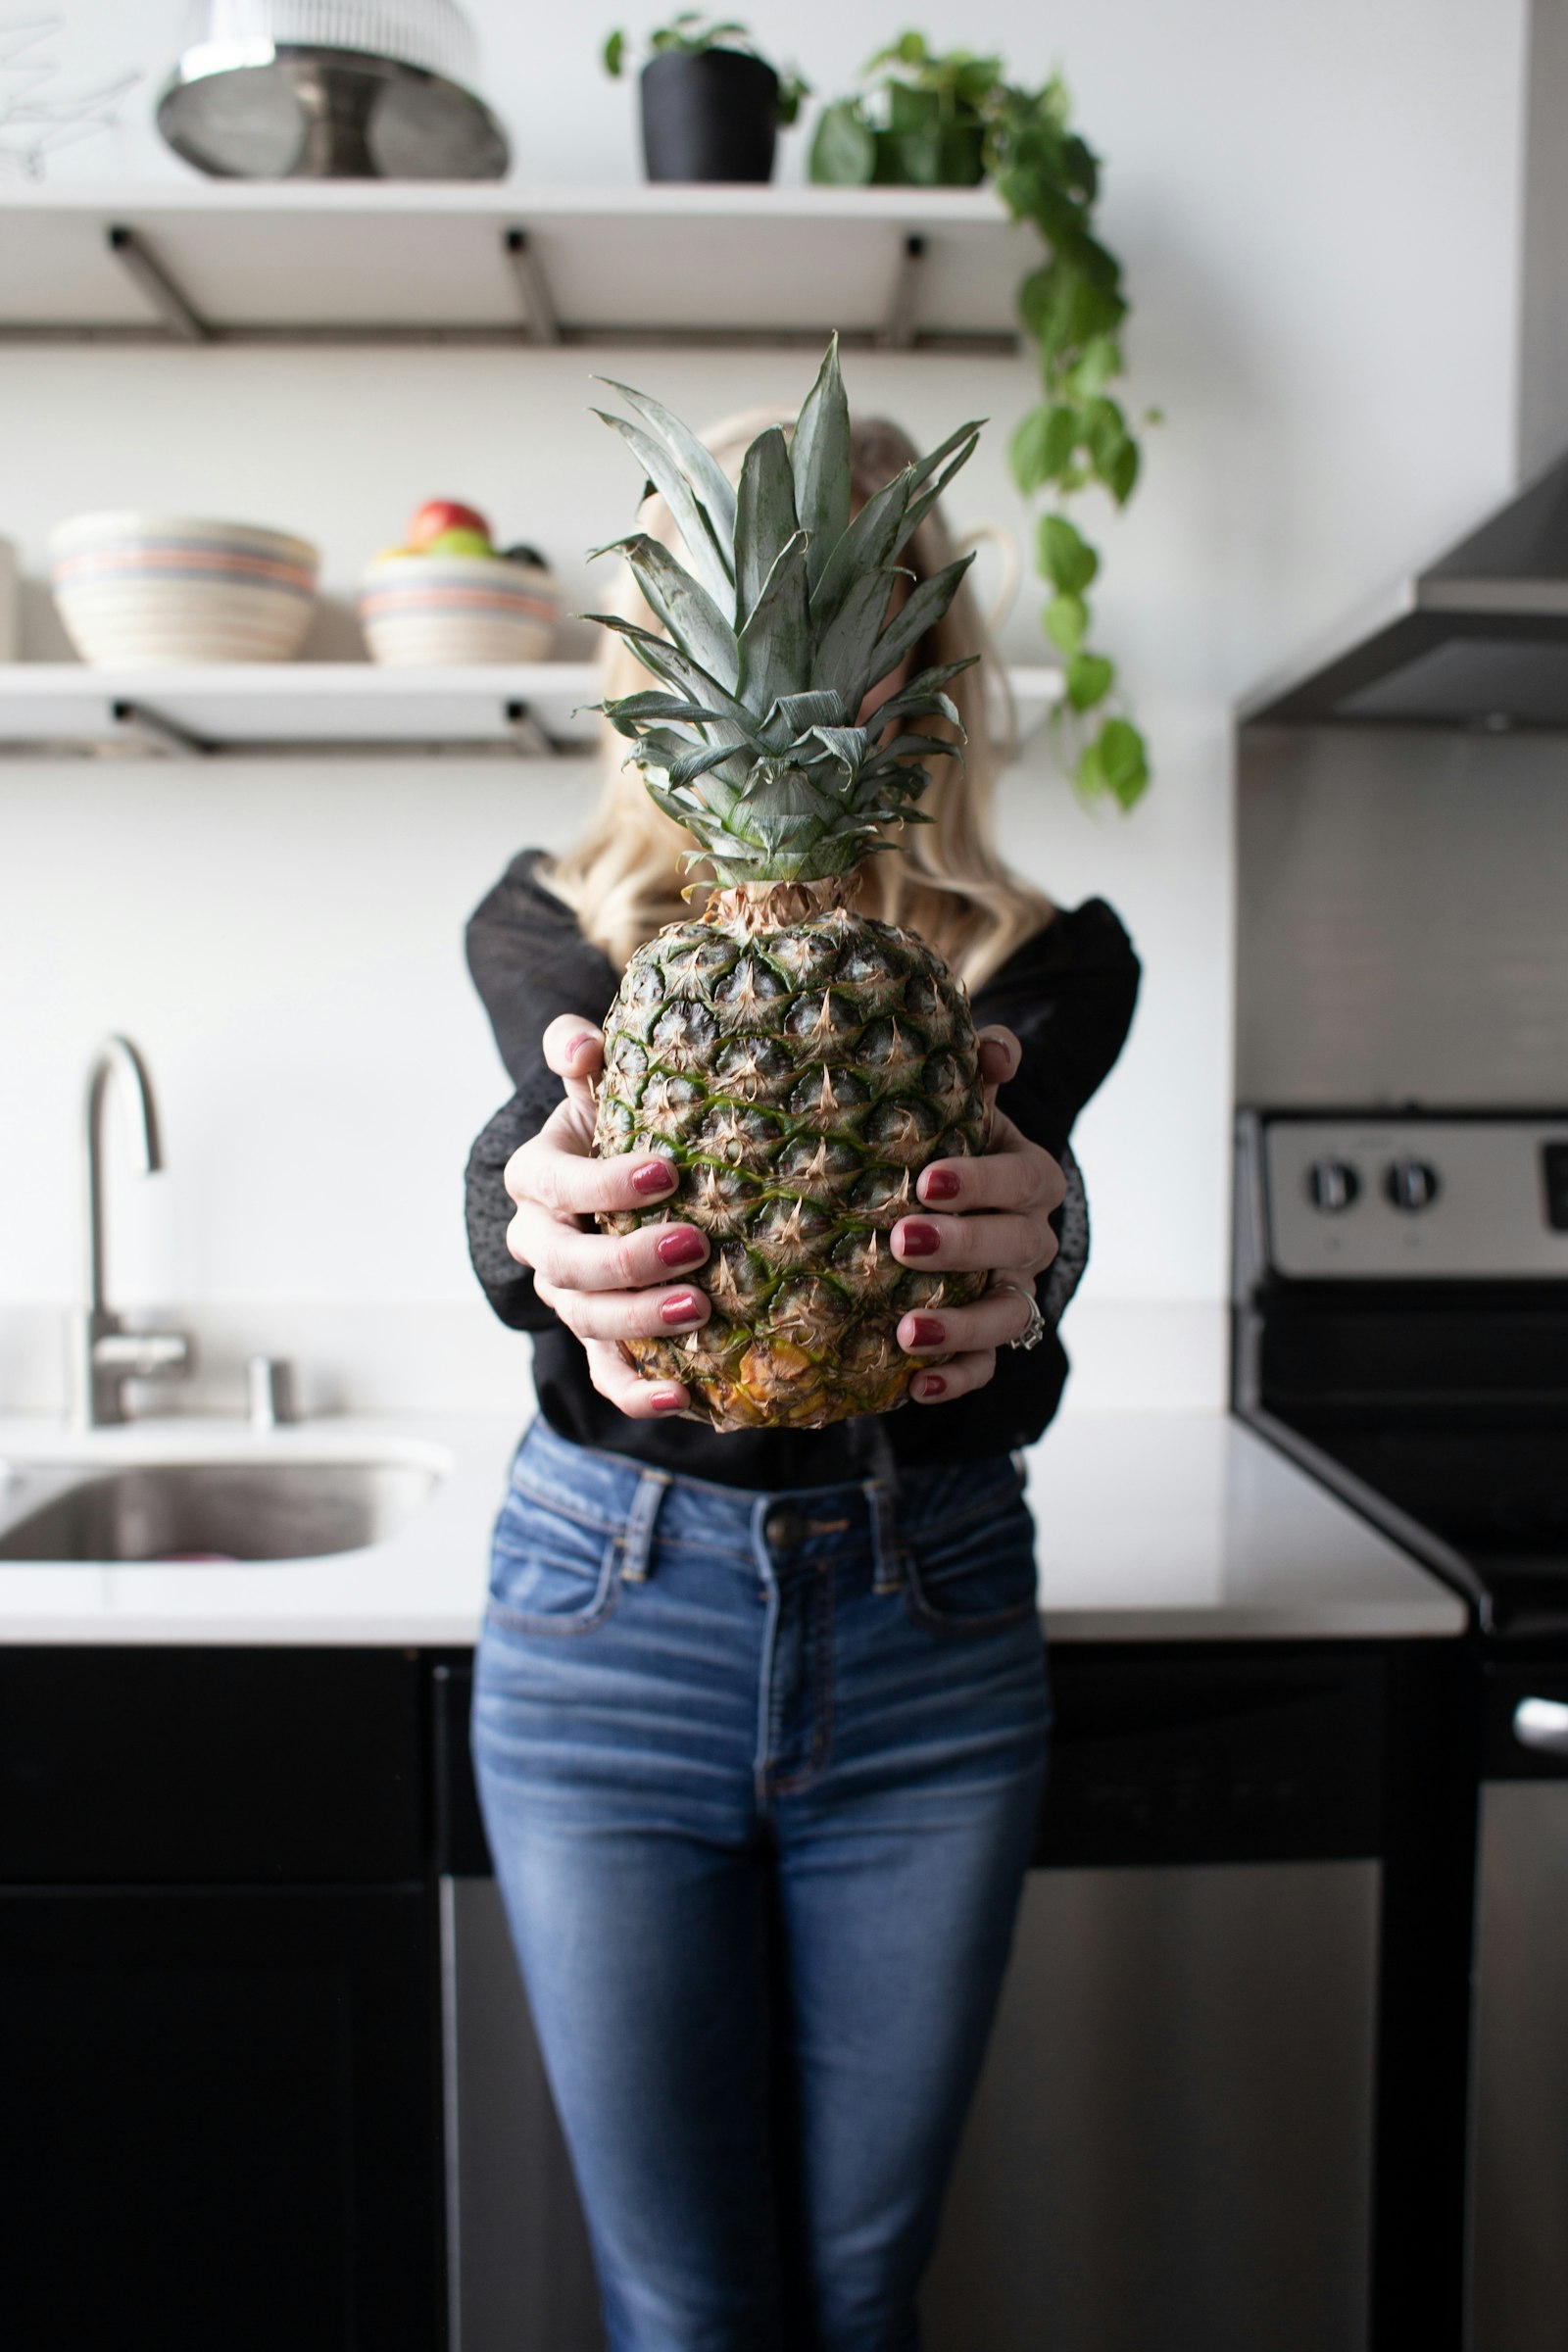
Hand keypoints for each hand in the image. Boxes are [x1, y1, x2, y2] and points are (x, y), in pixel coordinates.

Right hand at [502, 1015, 709, 1420]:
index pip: (555, 1183)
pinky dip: (638, 1392)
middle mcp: (541, 1243)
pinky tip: (684, 1398)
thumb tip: (578, 1040)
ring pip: (587, 1321)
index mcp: (536, 1179)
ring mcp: (567, 1297)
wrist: (611, 1186)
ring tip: (701, 1310)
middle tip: (695, 1244)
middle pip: (567, 1264)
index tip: (667, 1172)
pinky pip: (607, 1376)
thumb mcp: (596, 1087)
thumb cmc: (614, 1128)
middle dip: (628, 1259)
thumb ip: (581, 1056)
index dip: (603, 1182)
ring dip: (640, 1321)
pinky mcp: (598, 1341)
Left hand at [890, 1026, 1065, 1406]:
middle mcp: (1030, 1239)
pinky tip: (916, 1387)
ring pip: (1007, 1316)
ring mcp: (1013, 1292)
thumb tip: (993, 1047)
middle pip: (1014, 1246)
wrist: (963, 1205)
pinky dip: (958, 1378)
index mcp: (1029, 1178)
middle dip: (962, 1246)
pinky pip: (986, 1367)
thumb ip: (980, 1072)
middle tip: (901, 1241)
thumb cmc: (954, 1145)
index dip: (980, 1181)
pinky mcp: (990, 1340)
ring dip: (961, 1326)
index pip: (1019, 1178)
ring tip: (909, 1330)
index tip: (926, 1180)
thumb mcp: (966, 1106)